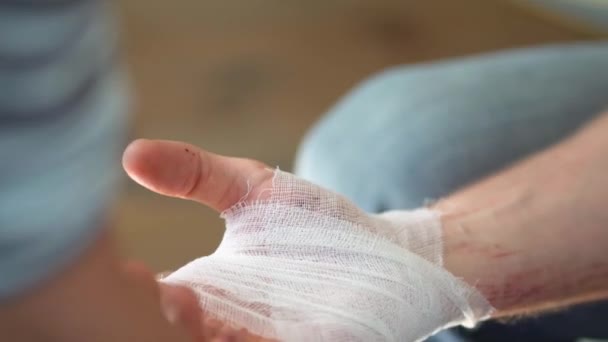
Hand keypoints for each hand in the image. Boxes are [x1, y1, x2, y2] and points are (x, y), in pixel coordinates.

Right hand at [123, 139, 490, 341]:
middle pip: (177, 333)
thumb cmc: (315, 223)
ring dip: (197, 335)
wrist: (386, 250)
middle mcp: (229, 324)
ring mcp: (268, 341)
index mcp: (208, 290)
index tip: (123, 269)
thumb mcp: (251, 189)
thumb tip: (130, 152)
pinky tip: (233, 330)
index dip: (132, 292)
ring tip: (183, 302)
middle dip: (160, 320)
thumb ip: (195, 174)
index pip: (151, 300)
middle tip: (157, 290)